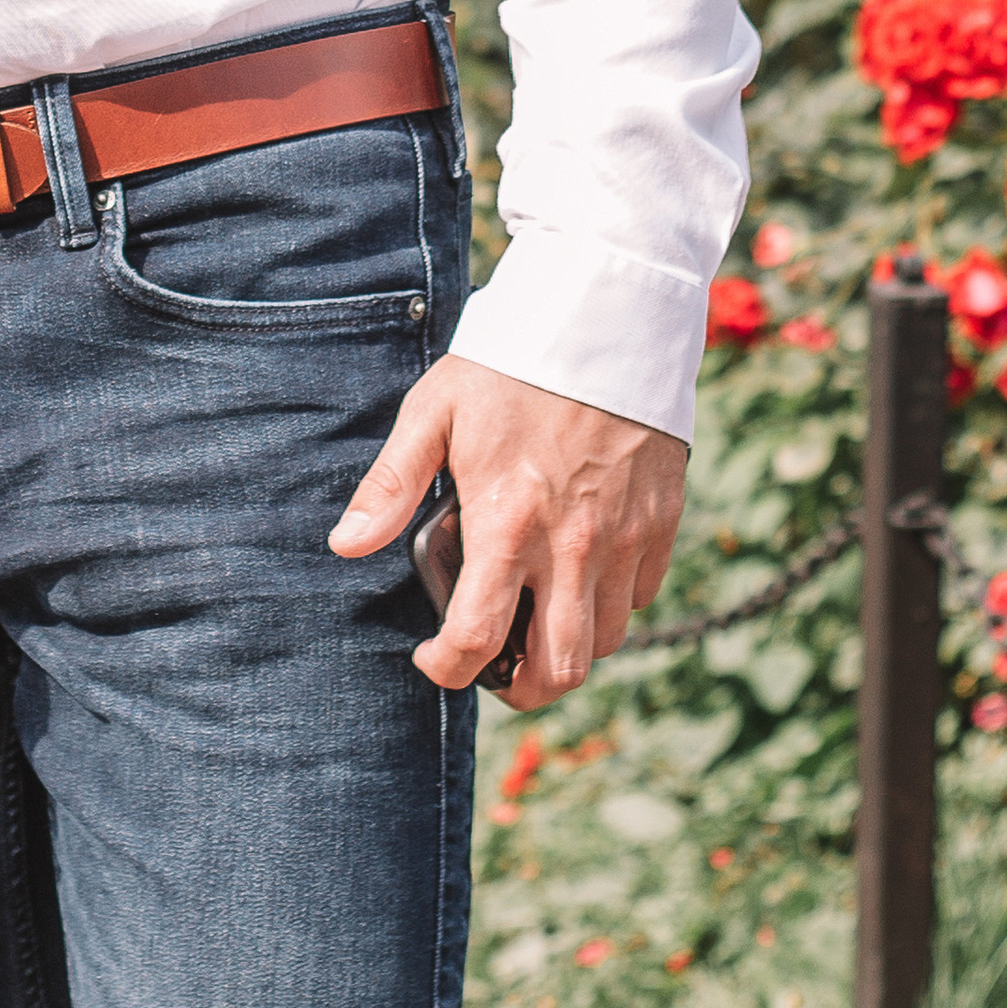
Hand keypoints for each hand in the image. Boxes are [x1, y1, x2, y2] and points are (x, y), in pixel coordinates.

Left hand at [329, 352, 685, 710]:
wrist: (604, 319)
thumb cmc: (509, 364)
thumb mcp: (434, 411)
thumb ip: (390, 483)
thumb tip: (345, 544)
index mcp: (508, 524)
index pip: (478, 638)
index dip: (449, 668)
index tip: (434, 658)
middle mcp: (572, 547)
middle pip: (559, 670)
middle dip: (522, 688)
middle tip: (494, 667)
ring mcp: (624, 540)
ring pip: (606, 642)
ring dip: (568, 648)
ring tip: (534, 622)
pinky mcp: (661, 525)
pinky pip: (639, 596)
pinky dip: (610, 606)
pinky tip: (579, 576)